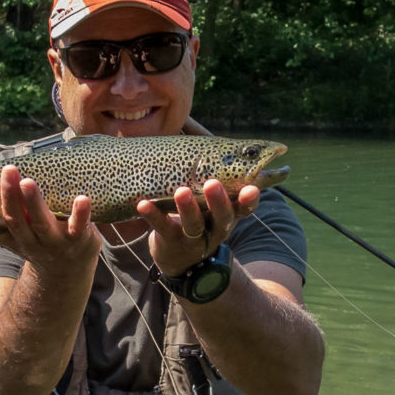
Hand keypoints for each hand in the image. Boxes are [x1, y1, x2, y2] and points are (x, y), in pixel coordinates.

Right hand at [0, 165, 100, 278]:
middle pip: (15, 220)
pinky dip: (80, 214)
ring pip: (41, 223)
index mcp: (8, 236)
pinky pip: (78, 227)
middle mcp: (28, 241)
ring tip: (28, 182)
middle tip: (7, 170)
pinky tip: (82, 199)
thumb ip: (9, 207)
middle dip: (9, 196)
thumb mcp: (17, 230)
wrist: (66, 273)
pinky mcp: (78, 240)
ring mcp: (53, 243)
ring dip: (34, 203)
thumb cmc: (38, 239)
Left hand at [137, 180, 259, 275]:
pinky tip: (142, 203)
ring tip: (181, 191)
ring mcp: (193, 238)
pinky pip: (162, 228)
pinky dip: (152, 215)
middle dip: (219, 200)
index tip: (252, 188)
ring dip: (187, 208)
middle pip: (222, 216)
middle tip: (213, 183)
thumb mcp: (210, 204)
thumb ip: (211, 177)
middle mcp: (215, 228)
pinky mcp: (170, 242)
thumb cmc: (197, 218)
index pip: (244, 208)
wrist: (178, 260)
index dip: (250, 200)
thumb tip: (202, 135)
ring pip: (193, 224)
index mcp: (228, 215)